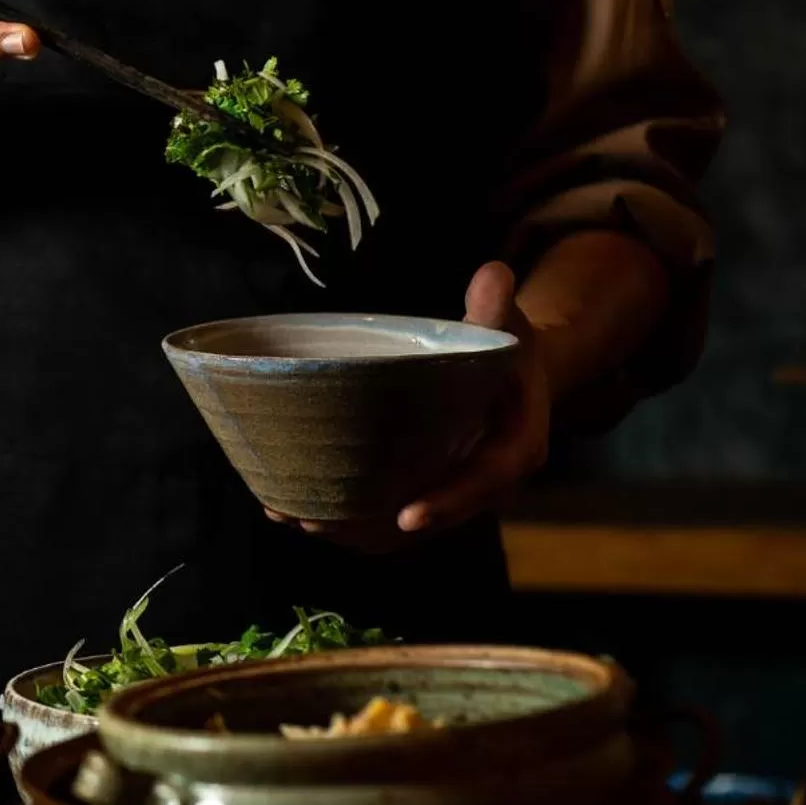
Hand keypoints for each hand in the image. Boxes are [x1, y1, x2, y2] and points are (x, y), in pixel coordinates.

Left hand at [265, 261, 550, 547]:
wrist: (513, 378)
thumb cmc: (506, 349)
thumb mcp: (508, 327)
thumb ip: (495, 306)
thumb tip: (493, 273)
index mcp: (514, 449)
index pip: (483, 483)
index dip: (447, 502)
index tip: (406, 516)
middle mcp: (484, 485)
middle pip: (430, 519)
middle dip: (373, 528)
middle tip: (316, 522)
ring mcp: (452, 494)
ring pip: (399, 529)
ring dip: (347, 530)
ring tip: (291, 516)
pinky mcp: (425, 493)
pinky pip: (385, 520)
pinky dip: (345, 520)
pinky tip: (293, 508)